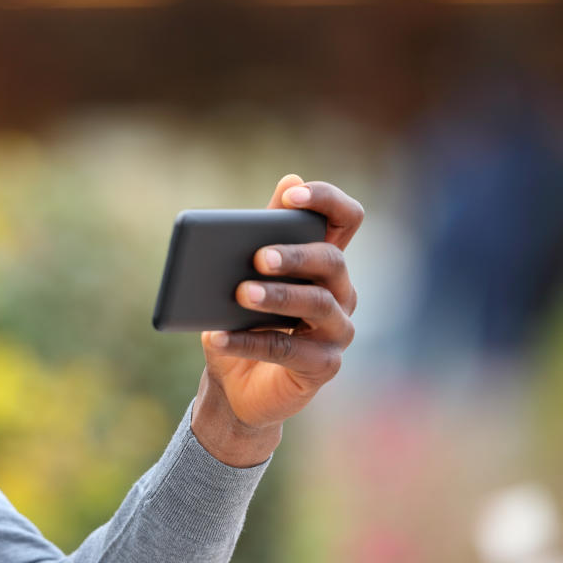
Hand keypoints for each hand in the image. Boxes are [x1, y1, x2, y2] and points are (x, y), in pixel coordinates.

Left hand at [191, 173, 362, 466]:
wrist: (234, 385)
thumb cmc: (241, 320)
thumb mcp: (243, 273)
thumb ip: (260, 232)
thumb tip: (288, 178)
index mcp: (323, 261)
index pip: (346, 218)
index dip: (326, 200)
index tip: (292, 196)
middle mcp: (341, 292)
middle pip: (331, 260)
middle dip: (294, 255)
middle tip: (257, 257)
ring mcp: (337, 331)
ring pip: (318, 304)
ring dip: (277, 297)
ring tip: (239, 293)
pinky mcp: (324, 366)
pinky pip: (288, 350)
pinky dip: (249, 341)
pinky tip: (217, 336)